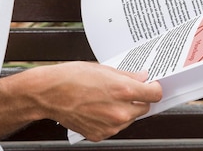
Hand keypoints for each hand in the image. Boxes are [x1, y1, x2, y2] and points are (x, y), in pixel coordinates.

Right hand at [29, 61, 161, 141]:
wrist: (47, 94)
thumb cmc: (70, 78)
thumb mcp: (102, 69)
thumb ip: (126, 76)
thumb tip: (142, 78)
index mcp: (123, 91)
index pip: (155, 94)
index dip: (154, 88)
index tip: (152, 86)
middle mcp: (120, 111)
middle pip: (144, 108)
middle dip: (138, 99)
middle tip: (124, 91)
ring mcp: (110, 126)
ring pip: (129, 119)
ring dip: (123, 110)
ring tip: (104, 98)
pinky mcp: (100, 134)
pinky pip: (114, 127)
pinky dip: (110, 119)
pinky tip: (96, 108)